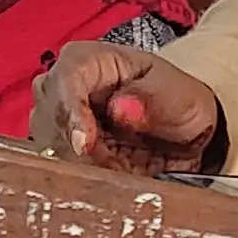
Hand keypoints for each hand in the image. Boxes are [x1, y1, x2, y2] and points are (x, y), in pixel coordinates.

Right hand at [35, 42, 225, 174]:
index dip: (71, 110)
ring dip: (83, 164)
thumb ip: (149, 100)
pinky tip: (113, 173)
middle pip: (50, 116)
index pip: (66, 79)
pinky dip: (86, 177)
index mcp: (89, 60)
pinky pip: (62, 169)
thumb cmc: (178, 103)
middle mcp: (65, 88)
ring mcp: (60, 121)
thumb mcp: (176, 95)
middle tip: (113, 162)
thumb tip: (120, 109)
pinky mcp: (64, 152)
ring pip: (51, 146)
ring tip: (121, 166)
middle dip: (77, 144)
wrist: (187, 135)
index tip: (84, 142)